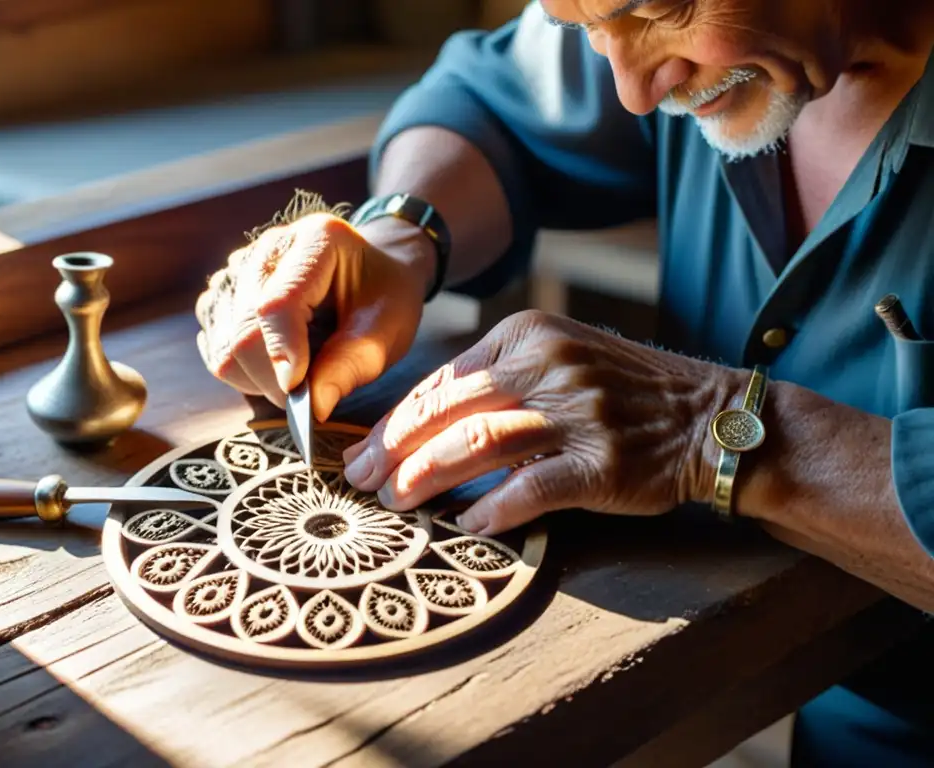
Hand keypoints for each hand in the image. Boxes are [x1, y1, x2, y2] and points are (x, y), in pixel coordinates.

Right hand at [195, 198, 434, 420]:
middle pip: (243, 330)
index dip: (282, 354)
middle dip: (273, 378)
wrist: (370, 276)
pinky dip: (244, 372)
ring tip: (301, 368)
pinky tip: (279, 361)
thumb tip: (314, 407)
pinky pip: (216, 350)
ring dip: (258, 378)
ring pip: (224, 346)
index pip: (277, 304)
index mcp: (316, 240)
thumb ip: (351, 365)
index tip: (299, 394)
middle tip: (311, 395)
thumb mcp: (386, 330)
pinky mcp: (222, 296)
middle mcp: (268, 248)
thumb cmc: (383, 298)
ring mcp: (237, 270)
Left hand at [341, 310, 736, 535]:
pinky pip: (531, 489)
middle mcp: (548, 366)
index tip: (365, 451)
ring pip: (478, 444)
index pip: (442, 381)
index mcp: (528, 335)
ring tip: (396, 504)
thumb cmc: (623, 392)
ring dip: (427, 478)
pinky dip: (493, 509)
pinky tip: (467, 525)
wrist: (710, 416)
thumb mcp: (560, 357)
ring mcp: (577, 413)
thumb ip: (497, 380)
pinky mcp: (601, 462)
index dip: (396, 421)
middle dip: (395, 450)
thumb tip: (421, 423)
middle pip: (449, 410)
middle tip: (362, 482)